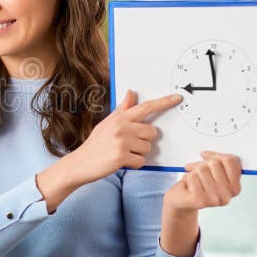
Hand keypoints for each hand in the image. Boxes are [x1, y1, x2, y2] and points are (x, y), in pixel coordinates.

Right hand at [67, 89, 182, 184]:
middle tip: (129, 145)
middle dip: (144, 140)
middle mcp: (121, 127)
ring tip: (122, 153)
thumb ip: (122, 109)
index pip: (145, 107)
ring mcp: (122, 141)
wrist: (80, 162)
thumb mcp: (107, 123)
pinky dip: (134, 164)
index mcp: (119, 117)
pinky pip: (141, 161)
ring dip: (138, 154)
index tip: (176, 98)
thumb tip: (131, 92)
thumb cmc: (96, 144)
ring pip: (147, 148)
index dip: (163, 102)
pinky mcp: (121, 156)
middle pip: (152, 132)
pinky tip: (121, 162)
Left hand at [164, 151, 242, 213]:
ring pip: (202, 169)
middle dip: (202, 164)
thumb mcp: (210, 170)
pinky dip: (187, 178)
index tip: (205, 156)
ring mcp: (214, 199)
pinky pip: (192, 177)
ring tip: (193, 180)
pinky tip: (188, 186)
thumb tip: (204, 154)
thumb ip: (215, 161)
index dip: (216, 155)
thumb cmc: (197, 183)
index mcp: (235, 188)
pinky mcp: (200, 201)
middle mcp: (227, 195)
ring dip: (194, 172)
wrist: (181, 200)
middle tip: (197, 172)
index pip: (231, 161)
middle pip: (215, 163)